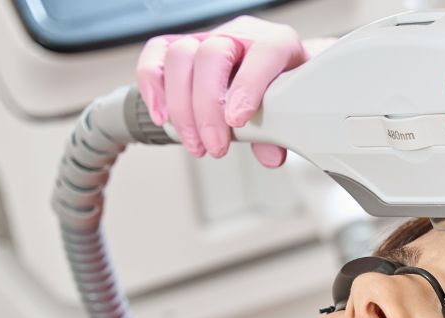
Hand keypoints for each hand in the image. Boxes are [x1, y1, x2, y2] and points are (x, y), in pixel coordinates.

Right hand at [135, 15, 307, 166]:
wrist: (274, 72)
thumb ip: (279, 132)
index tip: (237, 121)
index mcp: (275, 44)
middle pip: (212, 56)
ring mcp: (206, 39)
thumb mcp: (291, 109)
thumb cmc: (280, 88)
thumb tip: (269, 155)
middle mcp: (238, 36)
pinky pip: (155, 55)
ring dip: (180, 107)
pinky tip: (162, 118)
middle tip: (215, 147)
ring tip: (194, 143)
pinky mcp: (180, 47)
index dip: (247, 87)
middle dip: (208, 109)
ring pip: (180, 56)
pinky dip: (152, 87)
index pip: (263, 53)